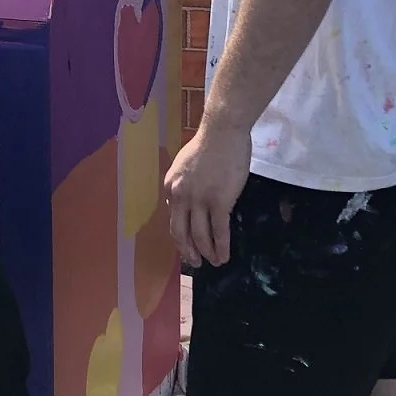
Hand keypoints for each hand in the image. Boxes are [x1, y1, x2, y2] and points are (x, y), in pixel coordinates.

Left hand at [163, 111, 252, 267]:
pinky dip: (221, 247)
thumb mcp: (183, 165)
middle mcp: (180, 197)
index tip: (187, 245)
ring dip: (206, 253)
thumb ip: (181, 185)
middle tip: (195, 263)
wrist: (223, 132)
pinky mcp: (219, 202)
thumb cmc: (207, 145)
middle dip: (188, 251)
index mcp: (170, 187)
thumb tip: (180, 204)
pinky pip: (219, 232)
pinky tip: (224, 256)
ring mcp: (199, 201)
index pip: (172, 218)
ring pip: (200, 236)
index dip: (180, 235)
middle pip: (180, 233)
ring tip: (214, 263)